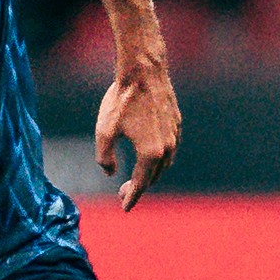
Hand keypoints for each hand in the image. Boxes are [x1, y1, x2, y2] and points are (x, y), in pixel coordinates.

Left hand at [96, 58, 181, 209]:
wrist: (143, 72)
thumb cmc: (121, 101)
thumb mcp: (104, 132)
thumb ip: (104, 157)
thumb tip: (110, 172)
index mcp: (150, 153)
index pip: (141, 184)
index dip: (131, 197)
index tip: (124, 207)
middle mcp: (167, 147)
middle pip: (154, 176)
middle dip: (139, 187)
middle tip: (123, 191)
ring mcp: (174, 134)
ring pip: (165, 163)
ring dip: (151, 174)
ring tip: (136, 177)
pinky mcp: (176, 122)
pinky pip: (169, 148)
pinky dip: (159, 158)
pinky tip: (148, 154)